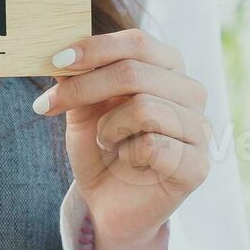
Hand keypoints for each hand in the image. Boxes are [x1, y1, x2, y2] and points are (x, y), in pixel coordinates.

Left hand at [33, 28, 210, 249]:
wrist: (110, 207)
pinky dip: (127, 154)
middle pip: (134, 72)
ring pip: (144, 107)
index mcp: (168, 70)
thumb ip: (78, 78)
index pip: (137, 42)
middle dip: (84, 87)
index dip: (94, 48)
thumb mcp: (83, 109)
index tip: (55, 61)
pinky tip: (129, 163)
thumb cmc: (101, 152)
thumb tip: (62, 50)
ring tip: (107, 143)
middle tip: (50, 105)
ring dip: (108, 128)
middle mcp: (191, 93)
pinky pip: (153, 146)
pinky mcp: (197, 165)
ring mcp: (200, 129)